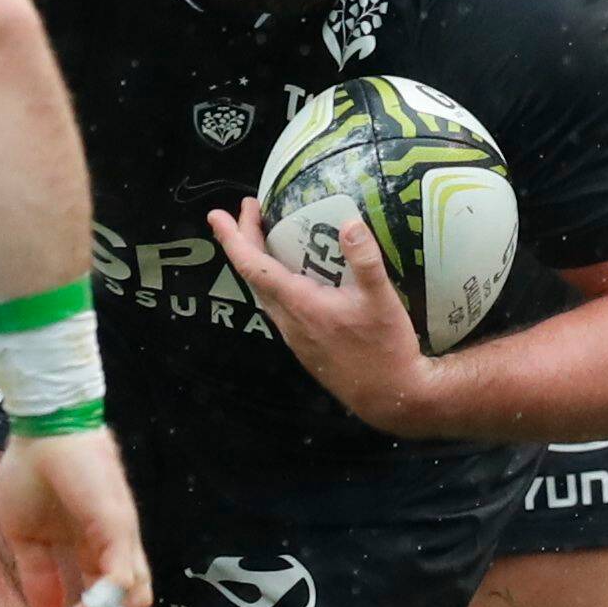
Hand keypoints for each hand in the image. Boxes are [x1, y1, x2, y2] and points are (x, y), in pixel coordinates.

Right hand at [0, 422, 153, 606]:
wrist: (42, 428)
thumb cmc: (32, 471)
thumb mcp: (26, 536)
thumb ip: (38, 575)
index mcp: (94, 548)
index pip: (107, 600)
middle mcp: (115, 547)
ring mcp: (121, 539)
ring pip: (137, 600)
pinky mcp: (118, 529)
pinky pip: (122, 582)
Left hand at [209, 207, 431, 429]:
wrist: (390, 395)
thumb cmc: (386, 349)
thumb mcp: (382, 300)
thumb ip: (366, 261)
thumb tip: (349, 223)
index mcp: (300, 305)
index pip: (253, 267)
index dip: (233, 239)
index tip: (217, 216)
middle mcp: (289, 321)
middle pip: (253, 276)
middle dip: (245, 240)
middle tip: (249, 211)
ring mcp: (295, 335)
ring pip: (264, 293)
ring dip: (259, 262)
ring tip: (264, 236)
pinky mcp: (305, 345)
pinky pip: (278, 306)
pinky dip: (274, 281)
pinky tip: (291, 276)